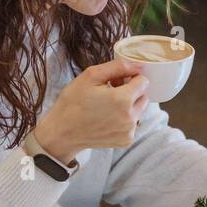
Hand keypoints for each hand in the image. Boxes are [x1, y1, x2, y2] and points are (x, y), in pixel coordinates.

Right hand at [33, 58, 149, 161]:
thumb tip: (138, 65)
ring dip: (128, 106)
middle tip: (110, 93)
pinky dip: (123, 120)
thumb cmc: (73, 103)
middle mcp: (130, 117)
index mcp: (123, 99)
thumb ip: (117, 67)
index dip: (130, 78)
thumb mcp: (90, 76)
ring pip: (139, 111)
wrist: (62, 133)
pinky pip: (132, 125)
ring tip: (107, 107)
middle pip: (143, 96)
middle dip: (131, 92)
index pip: (143, 81)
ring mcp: (129, 131)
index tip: (116, 81)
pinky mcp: (126, 141)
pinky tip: (106, 120)